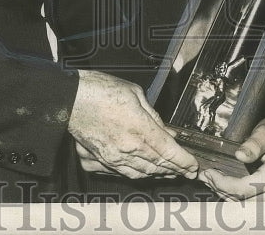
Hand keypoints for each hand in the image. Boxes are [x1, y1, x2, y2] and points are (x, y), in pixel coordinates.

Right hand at [67, 69, 199, 179]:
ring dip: (158, 174)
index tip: (194, 165)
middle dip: (175, 170)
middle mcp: (127, 149)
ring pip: (141, 173)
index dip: (185, 161)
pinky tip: (143, 171)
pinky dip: (136, 173)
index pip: (169, 152)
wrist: (70, 98)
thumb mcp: (136, 94)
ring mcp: (112, 158)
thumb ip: (153, 116)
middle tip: (186, 171)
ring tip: (169, 173)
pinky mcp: (98, 161)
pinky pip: (122, 173)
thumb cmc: (101, 90)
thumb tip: (166, 131)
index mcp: (140, 129)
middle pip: (158, 165)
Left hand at [199, 117, 264, 200]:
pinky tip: (227, 189)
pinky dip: (239, 200)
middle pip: (244, 202)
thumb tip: (240, 155)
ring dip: (228, 197)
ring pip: (248, 208)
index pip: (244, 189)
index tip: (209, 174)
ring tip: (213, 183)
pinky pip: (255, 207)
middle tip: (206, 178)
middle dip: (222, 191)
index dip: (223, 184)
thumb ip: (253, 144)